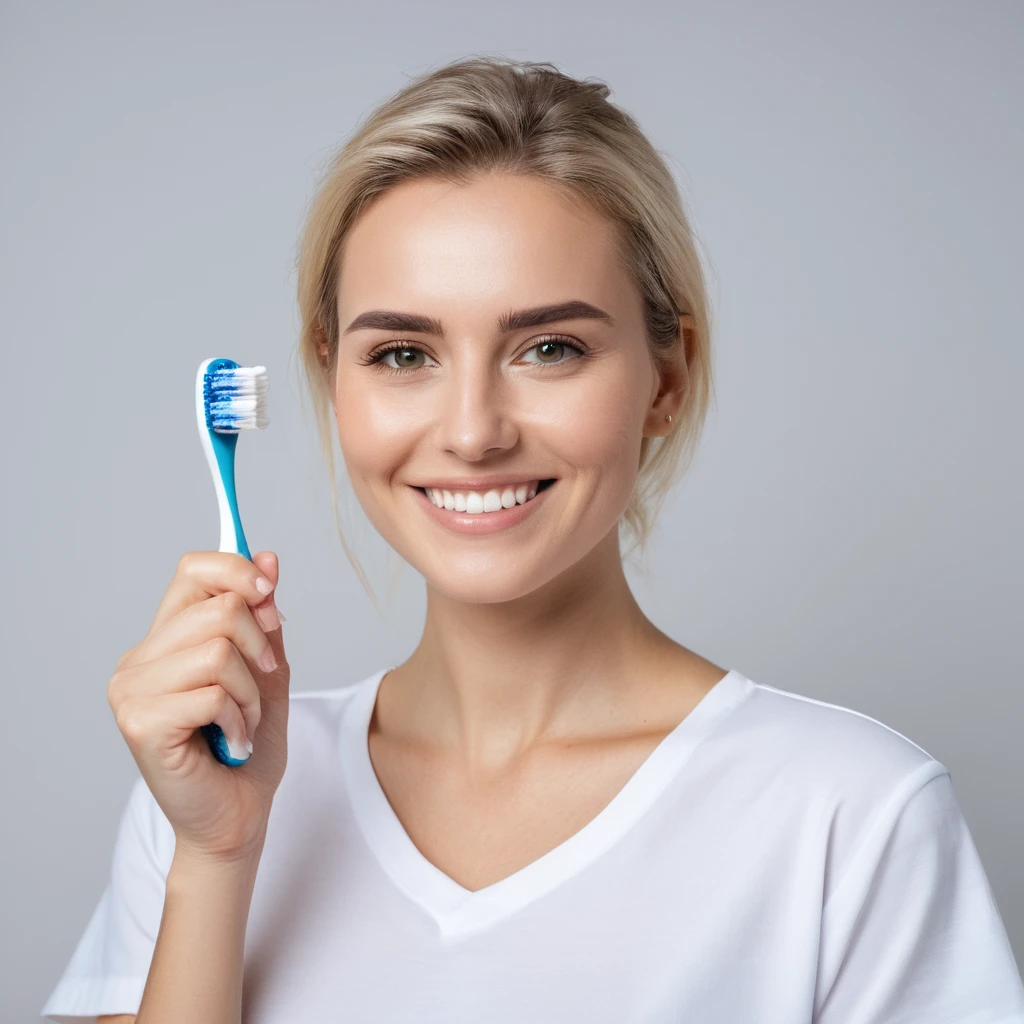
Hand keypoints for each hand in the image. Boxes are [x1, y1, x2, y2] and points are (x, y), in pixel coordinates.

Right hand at [106, 550, 289, 860]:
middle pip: (219, 609)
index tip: (269, 596)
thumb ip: (263, 618)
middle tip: (260, 687)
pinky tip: (232, 743)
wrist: (237, 818)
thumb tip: (266, 556)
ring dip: (251, 693)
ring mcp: (131, 691)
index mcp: (164, 640)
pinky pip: (213, 693)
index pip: (192, 571)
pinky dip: (240, 721)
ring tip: (242, 722)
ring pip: (219, 650)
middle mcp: (138, 660)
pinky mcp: (140, 723)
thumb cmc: (248, 749)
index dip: (238, 572)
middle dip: (260, 648)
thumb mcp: (268, 672)